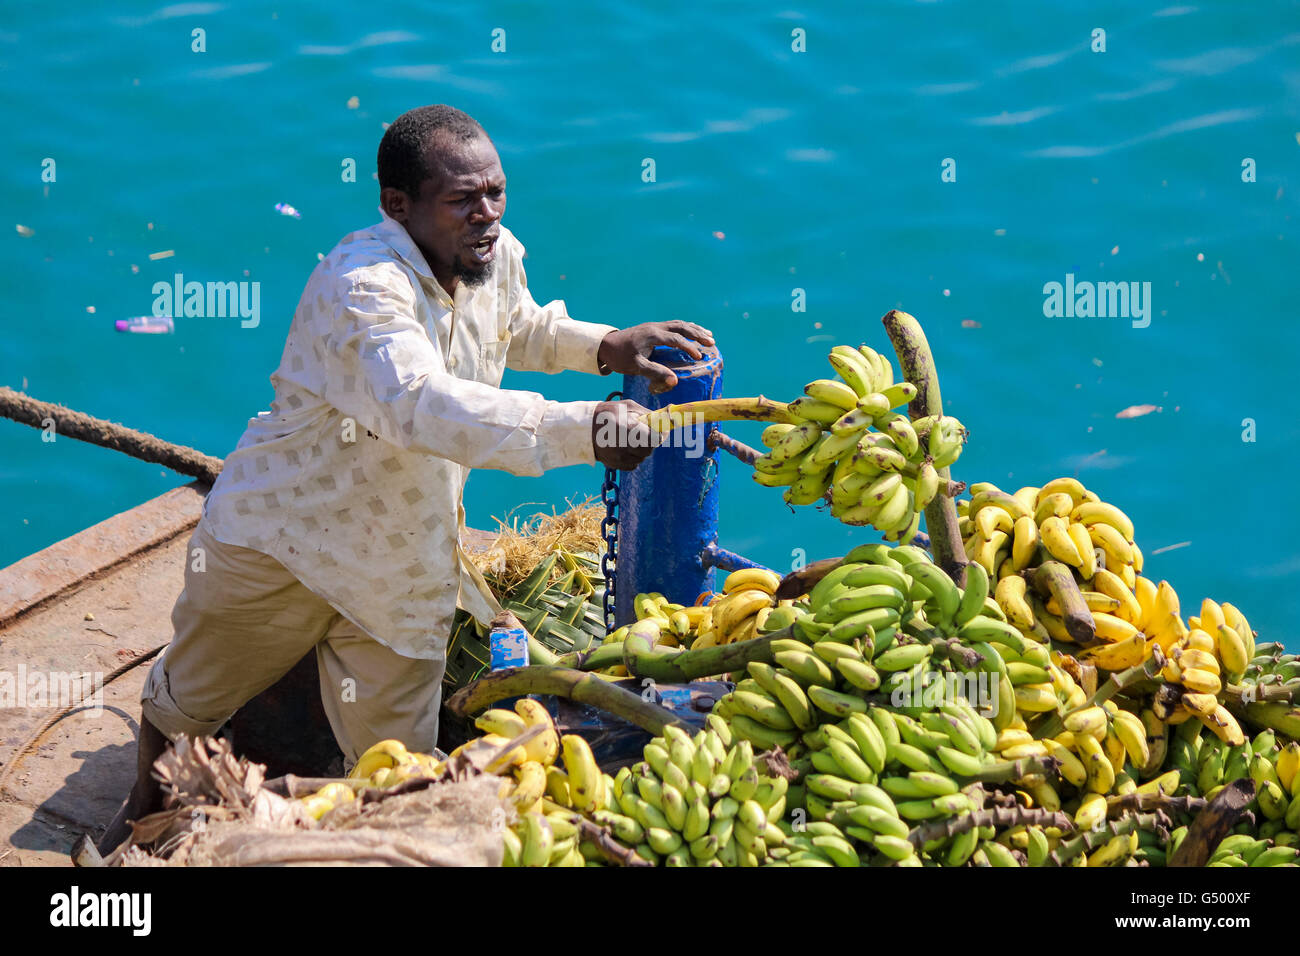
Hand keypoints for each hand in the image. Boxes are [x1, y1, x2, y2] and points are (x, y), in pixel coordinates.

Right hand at [591, 399, 656, 469]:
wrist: (586, 428)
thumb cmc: (609, 413)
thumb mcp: (628, 407)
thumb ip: (648, 414)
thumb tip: (667, 419)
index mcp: (628, 427)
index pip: (655, 438)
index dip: (659, 435)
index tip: (659, 431)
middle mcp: (624, 445)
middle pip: (649, 450)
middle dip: (650, 442)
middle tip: (643, 434)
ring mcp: (619, 457)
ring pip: (642, 457)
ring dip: (641, 450)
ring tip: (631, 439)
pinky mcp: (615, 464)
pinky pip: (634, 464)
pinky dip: (633, 457)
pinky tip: (625, 448)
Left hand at [597, 321, 715, 393]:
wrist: (605, 345)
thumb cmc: (620, 357)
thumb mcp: (635, 366)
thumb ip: (655, 372)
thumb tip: (674, 381)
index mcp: (652, 335)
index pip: (675, 339)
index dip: (689, 347)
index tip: (699, 357)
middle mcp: (655, 327)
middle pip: (681, 327)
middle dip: (698, 334)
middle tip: (712, 343)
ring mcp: (654, 326)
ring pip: (679, 324)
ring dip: (694, 329)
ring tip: (709, 336)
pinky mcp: (653, 328)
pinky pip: (674, 325)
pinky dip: (686, 328)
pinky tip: (693, 333)